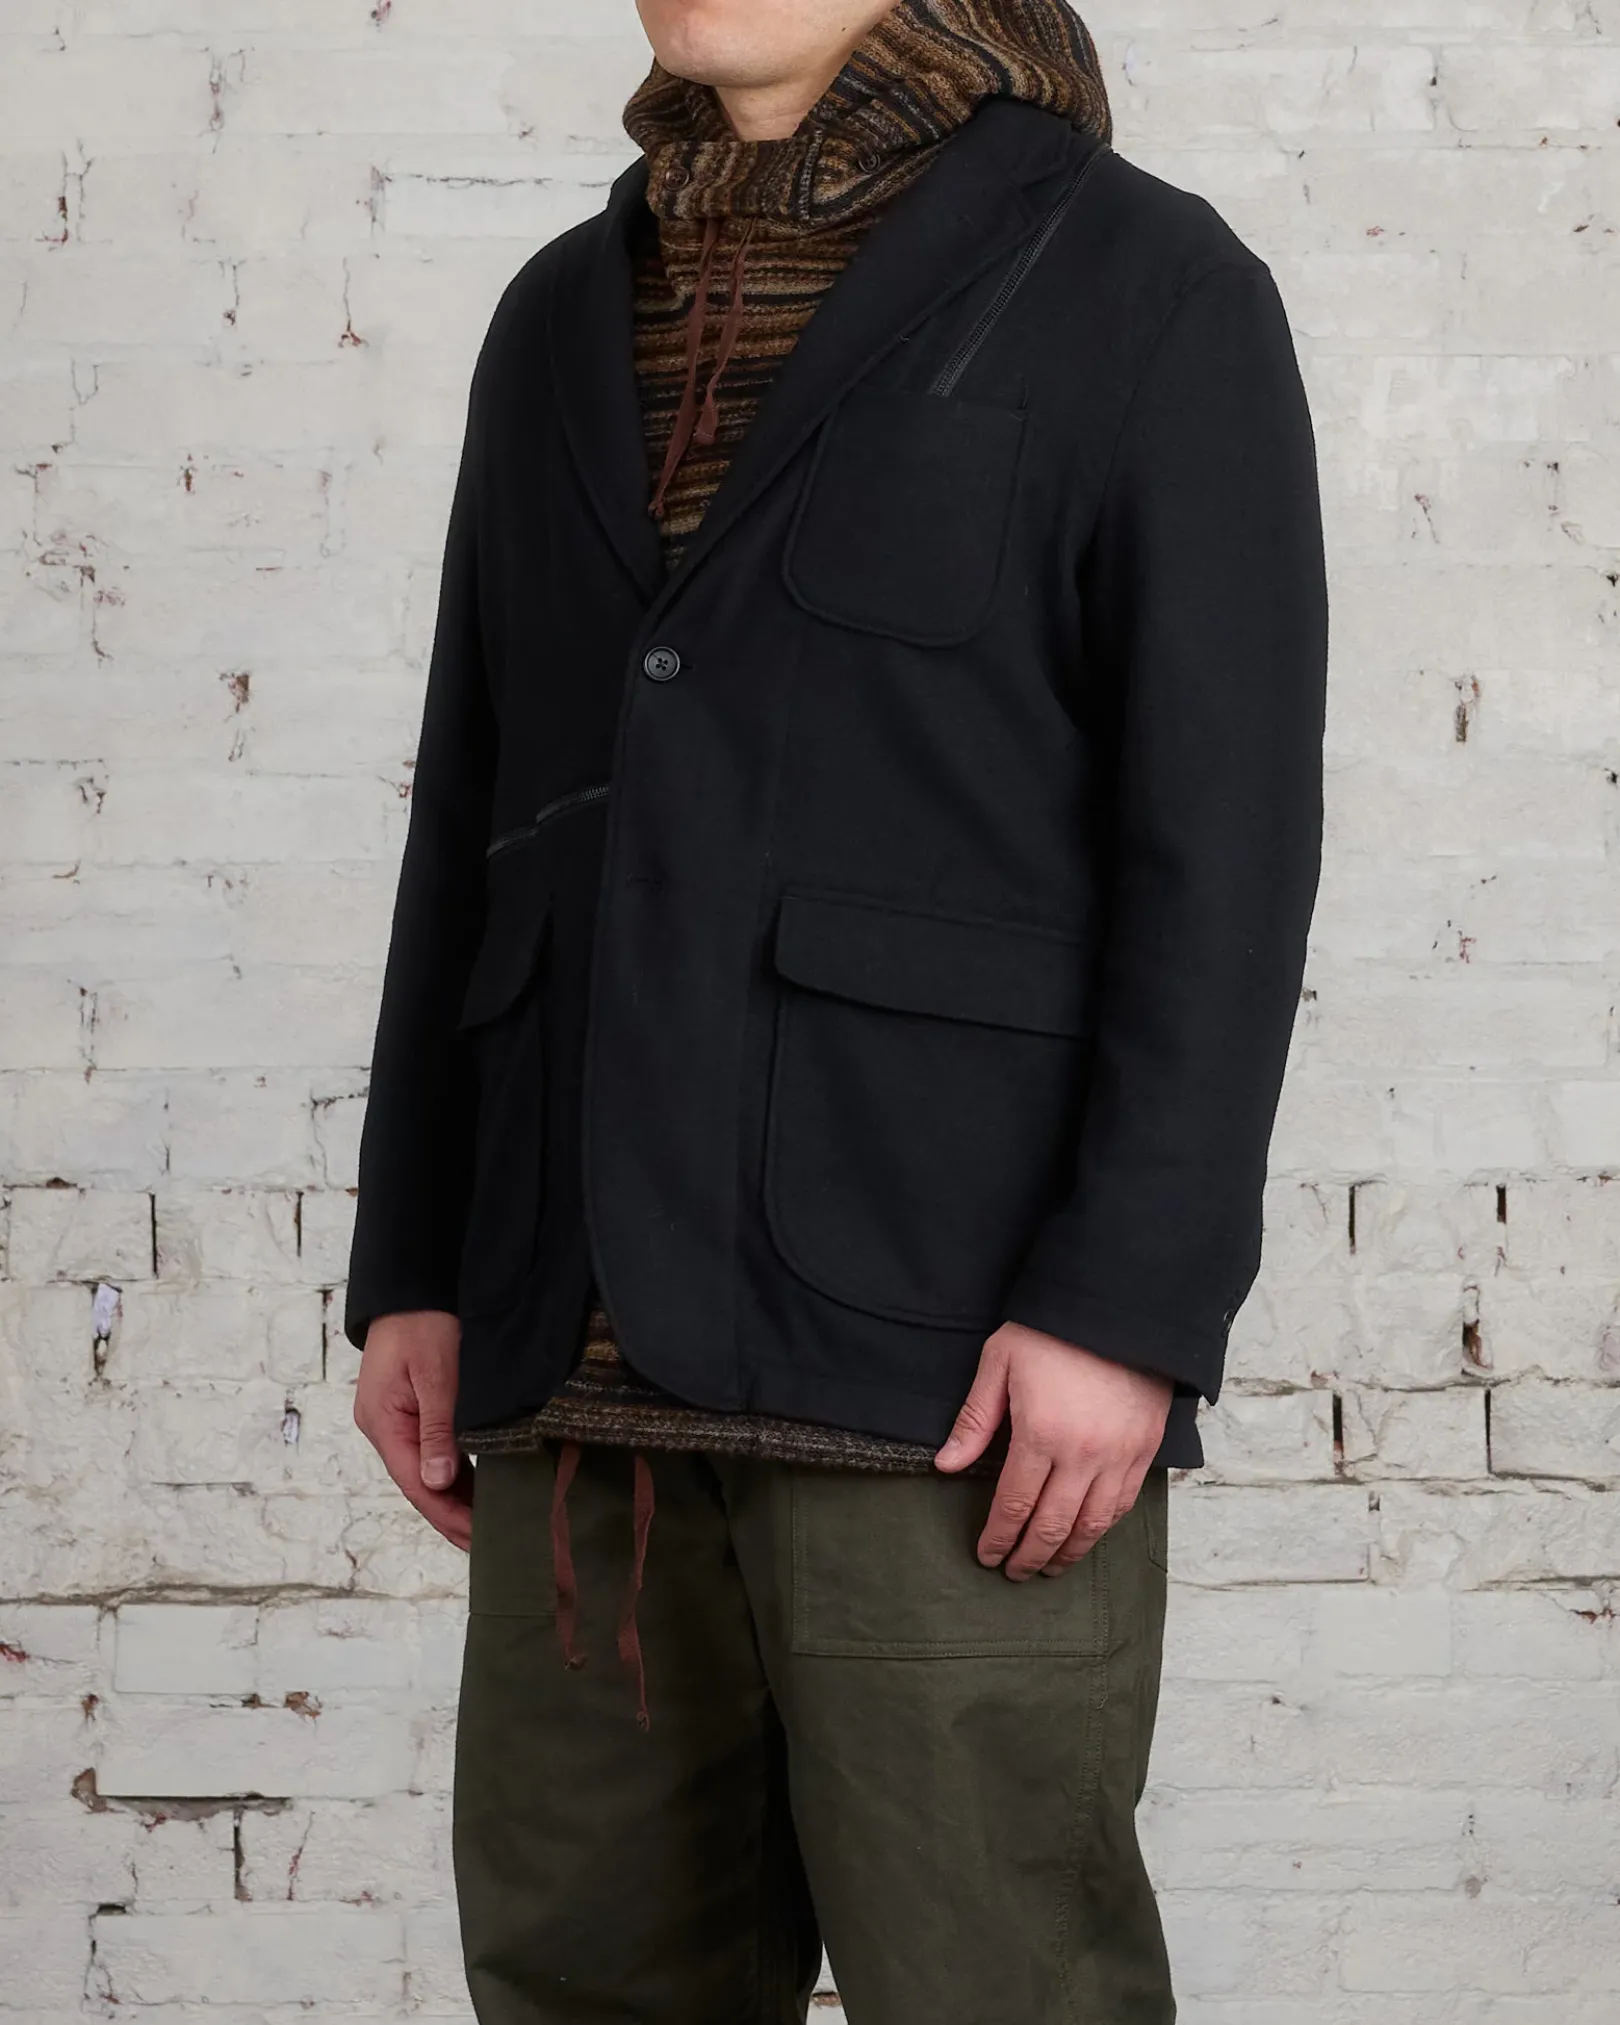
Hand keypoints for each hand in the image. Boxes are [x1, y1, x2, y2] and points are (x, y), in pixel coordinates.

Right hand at [353, 1310, 474, 1550]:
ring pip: (428, 1472)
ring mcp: (396, 1421)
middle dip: (454, 1516)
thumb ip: (437, 1428)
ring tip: (491, 1527)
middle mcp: (384, 1428)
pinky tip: (479, 1489)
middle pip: (420, 1485)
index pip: (416, 1484)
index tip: (479, 1539)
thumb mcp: (435, 1374)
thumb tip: (438, 1482)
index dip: (448, 1515)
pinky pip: (433, 1452)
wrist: (415, 1285)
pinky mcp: (412, 1411)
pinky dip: (456, 1473)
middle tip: (492, 1545)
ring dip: (457, 1498)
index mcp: (383, 1423)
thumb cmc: (424, 1322)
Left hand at [935, 1320, 1171, 1581]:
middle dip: (1029, 1555)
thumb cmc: (1052, 1331)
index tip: (987, 1555)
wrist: (1119, 1308)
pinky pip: (1123, 1504)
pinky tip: (1087, 1536)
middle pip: (1052, 1525)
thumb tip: (947, 1465)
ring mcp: (1119, 1456)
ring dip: (1068, 1553)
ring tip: (1050, 1568)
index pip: (1014, 1504)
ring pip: (1092, 1525)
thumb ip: (975, 1420)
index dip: (998, 1537)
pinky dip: (1103, 1529)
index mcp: (1040, 1435)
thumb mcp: (1000, 1363)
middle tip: (1014, 1573)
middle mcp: (1082, 1456)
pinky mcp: (1145, 1450)